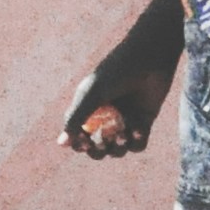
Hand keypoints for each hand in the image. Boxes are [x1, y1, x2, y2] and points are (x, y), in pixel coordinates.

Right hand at [67, 30, 178, 158]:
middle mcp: (105, 118)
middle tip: (101, 142)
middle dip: (98, 150)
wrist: (148, 60)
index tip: (84, 142)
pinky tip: (137, 128)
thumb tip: (61, 144)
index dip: (79, 144)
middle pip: (97, 147)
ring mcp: (124, 121)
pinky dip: (136, 141)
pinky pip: (137, 144)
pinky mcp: (143, 123)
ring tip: (122, 134)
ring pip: (117, 148)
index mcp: (87, 109)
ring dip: (117, 147)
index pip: (78, 136)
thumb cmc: (115, 73)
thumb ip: (75, 119)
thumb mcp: (92, 95)